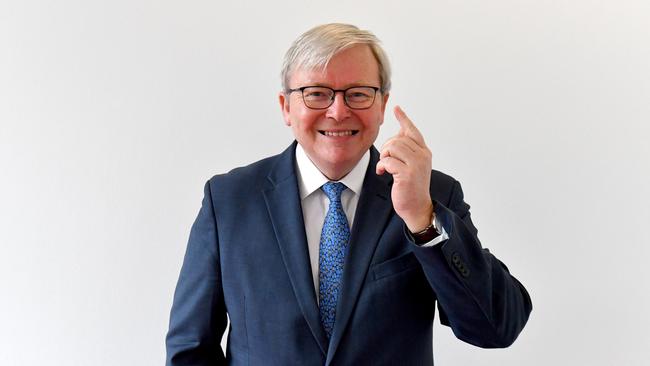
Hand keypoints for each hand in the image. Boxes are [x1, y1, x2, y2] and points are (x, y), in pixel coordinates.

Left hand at [376, 106, 433, 232]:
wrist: (418, 208)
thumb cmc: (412, 188)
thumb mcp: (412, 166)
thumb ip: (407, 151)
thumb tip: (399, 133)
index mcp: (424, 152)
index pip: (413, 131)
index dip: (404, 119)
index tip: (396, 109)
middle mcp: (423, 156)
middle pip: (398, 139)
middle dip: (386, 148)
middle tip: (385, 160)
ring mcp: (416, 164)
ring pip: (393, 147)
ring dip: (384, 156)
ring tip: (385, 166)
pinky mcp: (407, 174)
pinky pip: (388, 160)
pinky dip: (382, 166)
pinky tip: (383, 172)